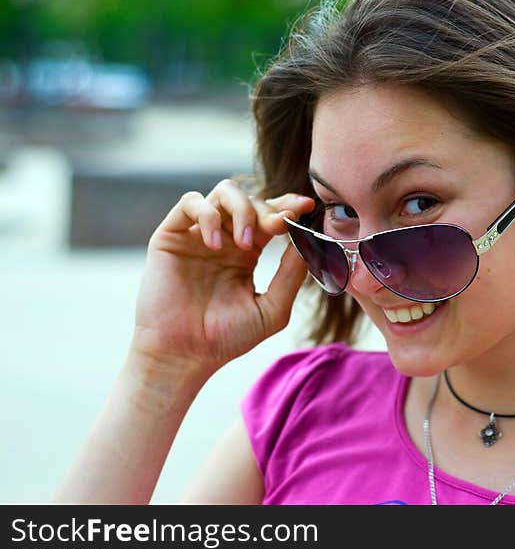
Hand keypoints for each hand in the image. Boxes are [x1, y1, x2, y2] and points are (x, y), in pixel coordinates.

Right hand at [129, 178, 315, 379]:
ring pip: (224, 192)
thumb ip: (291, 275)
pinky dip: (207, 214)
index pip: (271, 217)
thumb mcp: (272, 309)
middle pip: (252, 200)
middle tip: (278, 227)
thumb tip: (309, 241)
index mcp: (248, 253)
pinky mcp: (171, 236)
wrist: (184, 356)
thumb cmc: (227, 338)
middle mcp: (224, 238)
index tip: (306, 206)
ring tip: (245, 244)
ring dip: (242, 209)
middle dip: (269, 209)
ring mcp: (198, 235)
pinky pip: (190, 203)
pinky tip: (216, 244)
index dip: (289, 206)